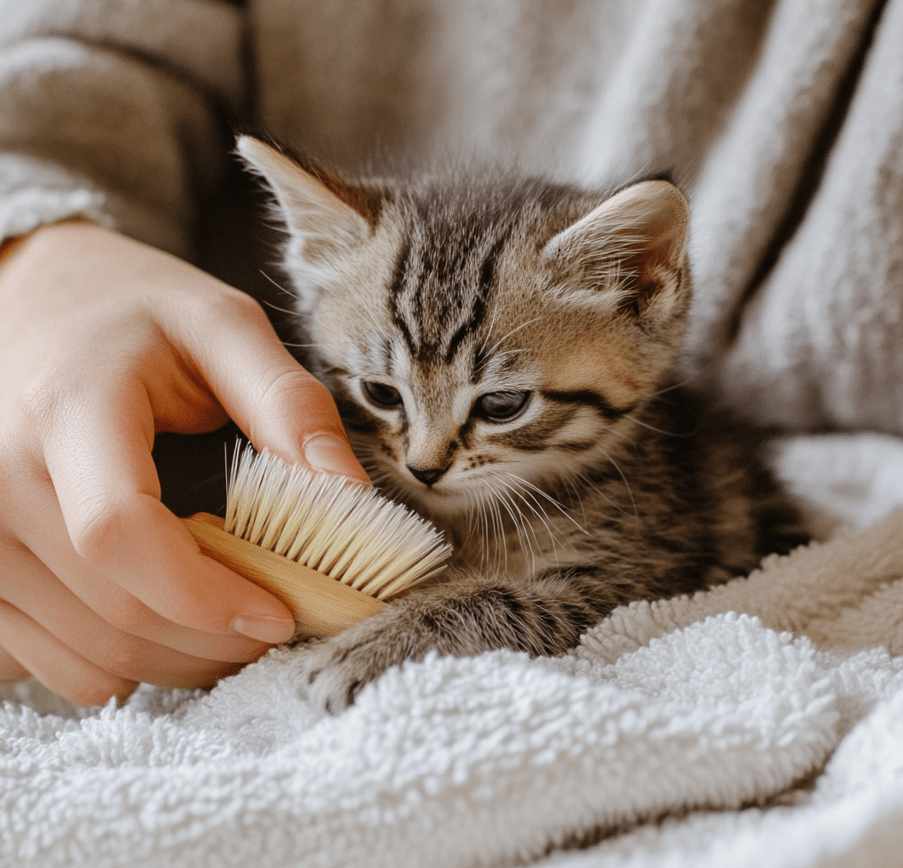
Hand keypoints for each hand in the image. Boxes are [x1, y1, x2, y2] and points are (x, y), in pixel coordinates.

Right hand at [0, 221, 367, 704]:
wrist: (31, 300)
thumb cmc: (132, 313)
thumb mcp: (222, 326)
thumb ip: (288, 406)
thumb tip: (352, 496)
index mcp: (67, 408)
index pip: (119, 533)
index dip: (207, 594)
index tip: (281, 612)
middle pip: (114, 610)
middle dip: (216, 636)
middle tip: (277, 618)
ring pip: (86, 652)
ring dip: (177, 657)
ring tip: (230, 617)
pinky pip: (46, 659)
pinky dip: (120, 661)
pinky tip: (164, 618)